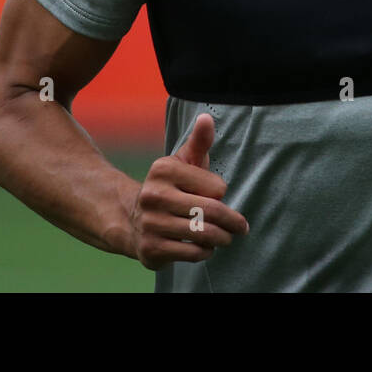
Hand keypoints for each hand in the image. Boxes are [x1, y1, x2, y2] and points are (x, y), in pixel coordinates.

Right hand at [129, 113, 249, 269]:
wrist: (132, 219)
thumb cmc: (171, 187)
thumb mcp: (184, 161)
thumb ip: (199, 141)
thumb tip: (207, 117)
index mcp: (163, 169)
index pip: (216, 187)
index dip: (221, 192)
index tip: (217, 195)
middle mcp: (153, 195)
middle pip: (211, 211)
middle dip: (232, 222)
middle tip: (240, 228)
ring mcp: (150, 224)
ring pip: (203, 235)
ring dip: (221, 238)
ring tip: (225, 237)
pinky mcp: (151, 249)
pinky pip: (192, 253)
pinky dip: (205, 252)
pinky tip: (205, 247)